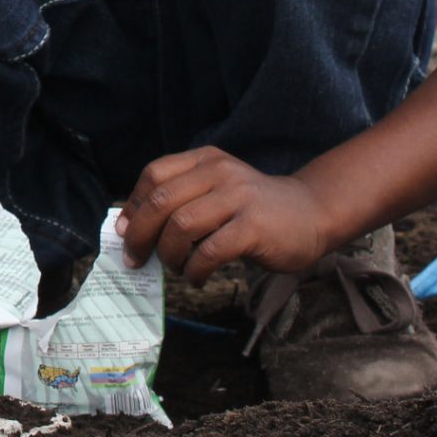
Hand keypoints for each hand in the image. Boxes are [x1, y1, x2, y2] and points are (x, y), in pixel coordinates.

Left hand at [116, 146, 331, 284]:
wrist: (312, 212)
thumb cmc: (253, 208)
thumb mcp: (217, 189)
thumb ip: (182, 198)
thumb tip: (131, 227)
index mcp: (204, 160)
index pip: (154, 174)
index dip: (133, 205)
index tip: (123, 231)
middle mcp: (219, 172)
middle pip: (161, 201)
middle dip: (140, 234)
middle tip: (135, 258)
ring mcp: (238, 198)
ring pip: (181, 225)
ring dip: (168, 254)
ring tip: (175, 268)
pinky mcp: (253, 227)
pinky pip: (209, 251)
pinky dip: (195, 269)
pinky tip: (197, 277)